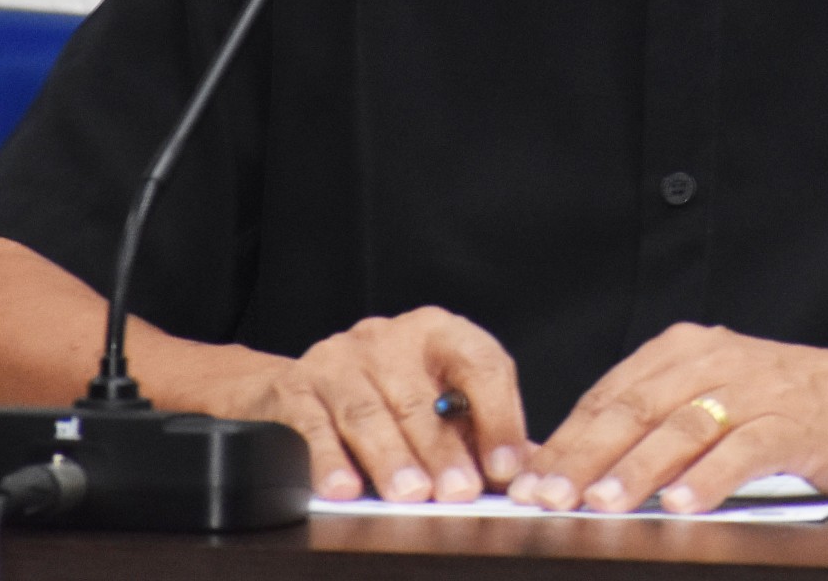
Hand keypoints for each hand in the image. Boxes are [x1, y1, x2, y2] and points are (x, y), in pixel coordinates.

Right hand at [222, 306, 529, 503]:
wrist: (302, 386)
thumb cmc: (389, 395)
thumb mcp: (439, 399)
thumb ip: (482, 432)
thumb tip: (530, 471)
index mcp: (438, 334)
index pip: (480, 363)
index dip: (498, 416)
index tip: (505, 466)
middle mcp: (389, 340)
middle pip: (421, 396)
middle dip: (442, 449)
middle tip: (458, 491)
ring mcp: (340, 361)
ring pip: (368, 412)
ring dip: (392, 457)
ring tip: (410, 494)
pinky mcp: (296, 388)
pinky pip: (314, 426)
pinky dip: (329, 460)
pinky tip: (345, 488)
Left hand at [509, 323, 827, 514]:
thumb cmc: (784, 401)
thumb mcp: (712, 393)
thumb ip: (653, 420)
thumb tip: (576, 465)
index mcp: (684, 349)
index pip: (610, 395)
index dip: (566, 439)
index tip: (528, 479)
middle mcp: (714, 360)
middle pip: (636, 409)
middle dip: (586, 456)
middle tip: (550, 495)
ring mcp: (754, 389)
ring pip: (682, 428)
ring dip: (638, 470)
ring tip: (604, 503)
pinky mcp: (792, 422)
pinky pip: (743, 449)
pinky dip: (709, 478)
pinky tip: (684, 504)